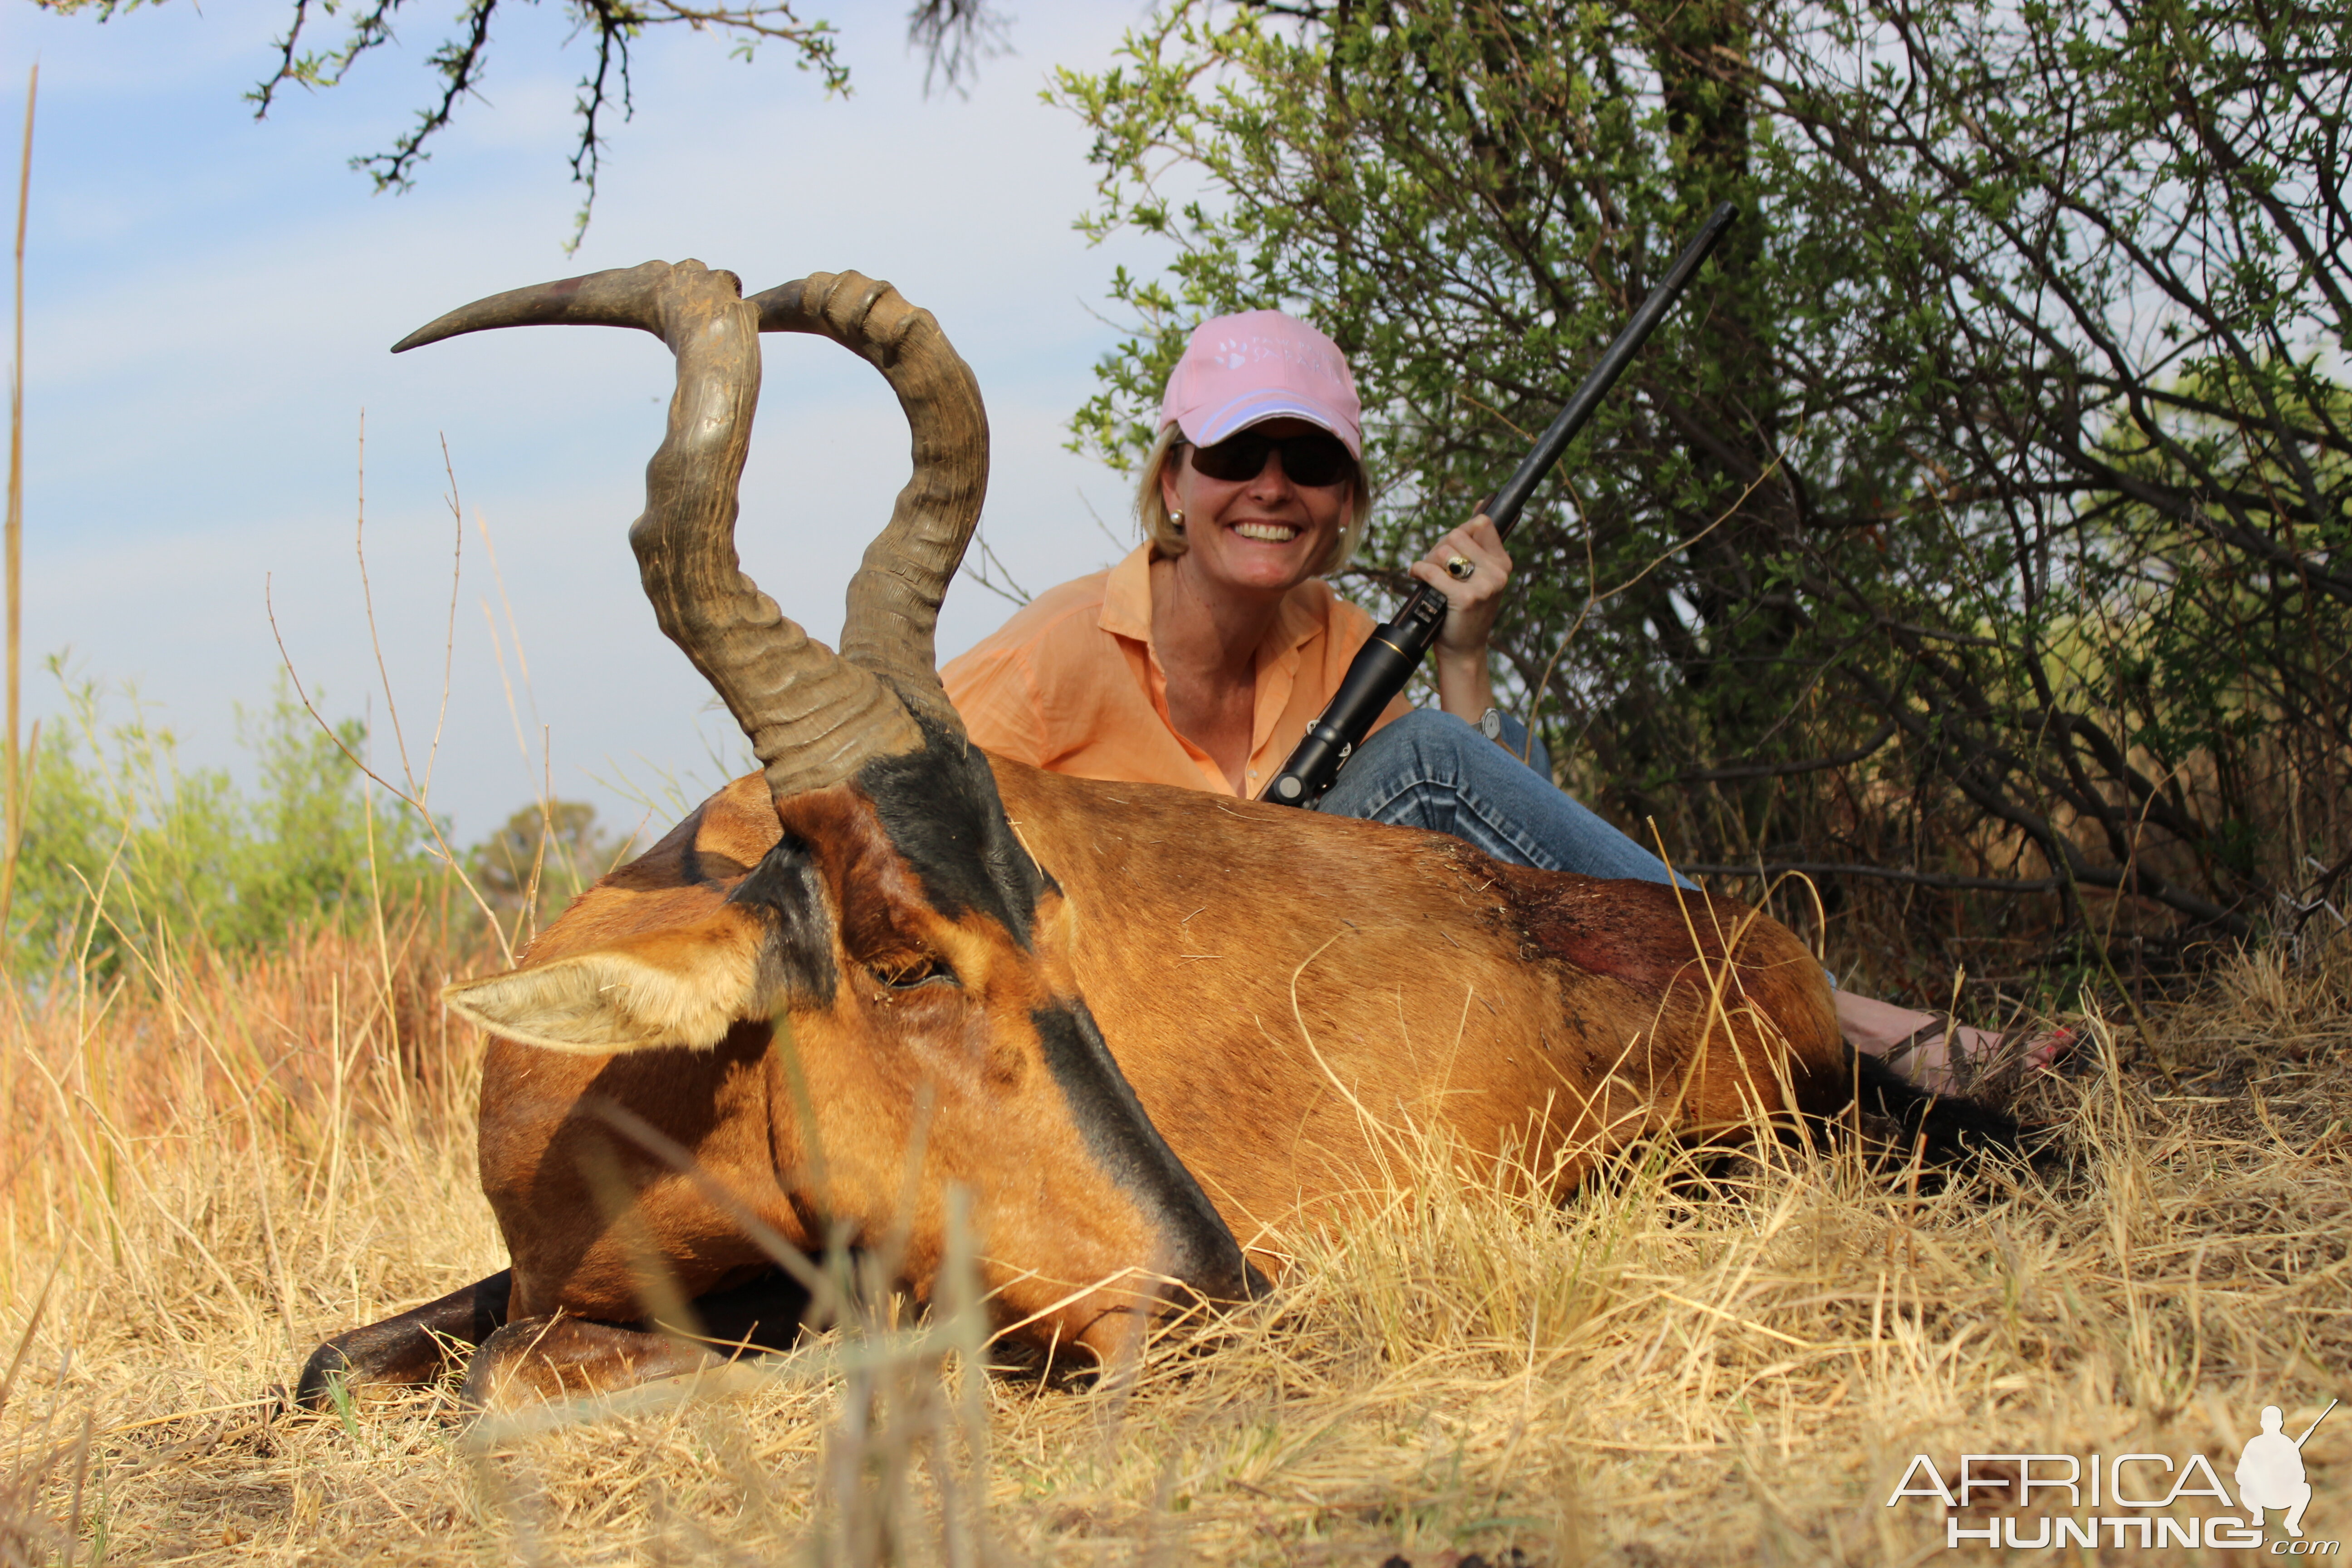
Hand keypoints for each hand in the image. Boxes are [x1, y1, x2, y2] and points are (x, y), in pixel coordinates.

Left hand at [1406, 512, 1509, 720]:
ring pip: (1443, 551)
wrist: (1464, 649)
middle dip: (1439, 547)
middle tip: (1434, 565)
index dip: (1460, 531)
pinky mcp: (1466, 598)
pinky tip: (1416, 575)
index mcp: (1503, 564)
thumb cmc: (1466, 611)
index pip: (1482, 524)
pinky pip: (1432, 571)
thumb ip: (1478, 546)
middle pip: (1457, 535)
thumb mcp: (1480, 577)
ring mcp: (1484, 586)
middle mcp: (1498, 573)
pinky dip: (1418, 570)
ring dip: (1428, 560)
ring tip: (1428, 574)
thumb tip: (1480, 504)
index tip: (1451, 547)